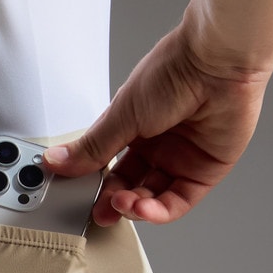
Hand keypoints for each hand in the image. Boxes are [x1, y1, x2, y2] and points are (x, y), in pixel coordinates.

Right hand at [43, 23, 272, 225]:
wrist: (216, 61)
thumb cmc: (173, 72)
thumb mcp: (121, 115)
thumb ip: (91, 148)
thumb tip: (56, 161)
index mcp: (135, 128)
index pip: (110, 167)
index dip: (96, 185)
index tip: (79, 196)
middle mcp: (158, 145)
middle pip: (131, 187)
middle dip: (114, 203)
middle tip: (101, 211)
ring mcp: (182, 159)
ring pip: (154, 198)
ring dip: (135, 208)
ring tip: (122, 205)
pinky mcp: (206, 171)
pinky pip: (179, 201)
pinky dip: (159, 211)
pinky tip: (144, 209)